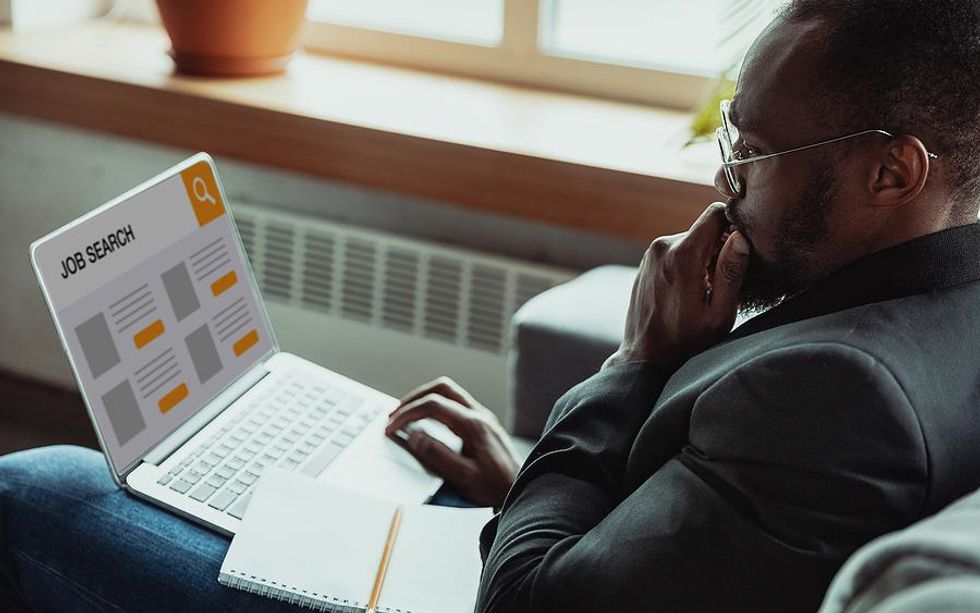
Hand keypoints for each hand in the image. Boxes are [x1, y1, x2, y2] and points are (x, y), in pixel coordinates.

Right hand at [385, 377, 519, 507]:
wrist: (522, 490)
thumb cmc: (496, 487)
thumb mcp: (464, 477)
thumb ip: (437, 455)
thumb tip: (414, 435)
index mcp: (474, 425)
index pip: (433, 405)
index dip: (408, 413)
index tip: (392, 427)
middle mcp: (479, 415)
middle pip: (441, 389)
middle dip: (414, 398)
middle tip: (394, 414)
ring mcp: (482, 417)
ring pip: (449, 393)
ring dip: (425, 400)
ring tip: (406, 415)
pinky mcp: (482, 425)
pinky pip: (455, 404)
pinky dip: (436, 407)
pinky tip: (427, 422)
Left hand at [604, 202, 749, 370]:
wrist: (645, 356)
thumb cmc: (685, 341)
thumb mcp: (718, 313)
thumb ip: (731, 273)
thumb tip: (741, 238)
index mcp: (682, 255)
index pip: (714, 214)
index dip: (734, 225)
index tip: (742, 248)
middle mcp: (663, 247)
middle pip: (704, 230)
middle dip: (720, 250)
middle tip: (725, 283)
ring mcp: (652, 254)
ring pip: (691, 241)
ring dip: (705, 260)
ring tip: (707, 293)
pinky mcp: (648, 262)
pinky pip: (677, 252)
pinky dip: (689, 265)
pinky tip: (691, 293)